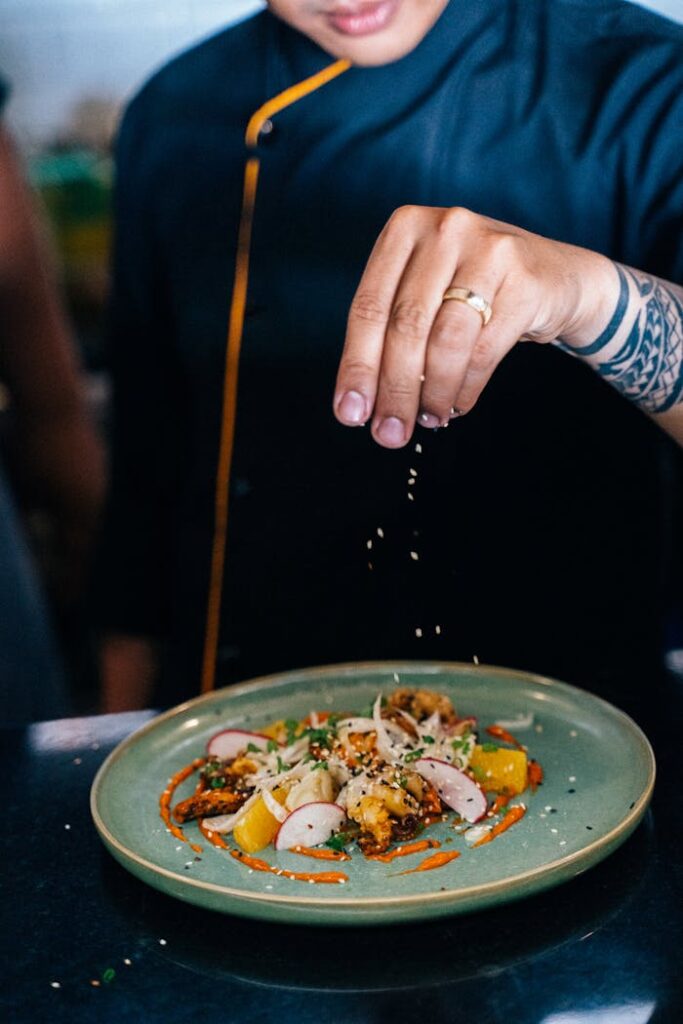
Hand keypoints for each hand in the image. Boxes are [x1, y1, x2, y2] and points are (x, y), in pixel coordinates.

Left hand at [333, 206, 616, 446]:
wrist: (554, 276)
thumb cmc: (473, 289)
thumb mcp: (426, 292)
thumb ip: (390, 333)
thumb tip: (359, 404)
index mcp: (405, 228)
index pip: (368, 308)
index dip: (356, 366)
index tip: (349, 413)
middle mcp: (444, 230)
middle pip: (406, 326)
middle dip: (394, 390)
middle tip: (389, 434)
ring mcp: (488, 250)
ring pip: (445, 341)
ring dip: (432, 393)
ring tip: (429, 419)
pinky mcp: (524, 281)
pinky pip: (484, 350)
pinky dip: (466, 388)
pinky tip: (457, 405)